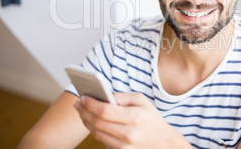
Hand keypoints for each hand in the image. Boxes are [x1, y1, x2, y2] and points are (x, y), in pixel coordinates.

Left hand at [74, 92, 191, 148]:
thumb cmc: (151, 119)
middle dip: (84, 112)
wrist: (163, 143)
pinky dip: (95, 131)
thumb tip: (103, 96)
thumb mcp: (142, 101)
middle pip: (98, 123)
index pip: (105, 110)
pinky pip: (102, 141)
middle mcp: (129, 134)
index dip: (91, 104)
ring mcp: (124, 147)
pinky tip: (92, 122)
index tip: (83, 97)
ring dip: (86, 122)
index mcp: (135, 117)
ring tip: (82, 112)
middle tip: (77, 104)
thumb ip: (122, 97)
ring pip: (97, 134)